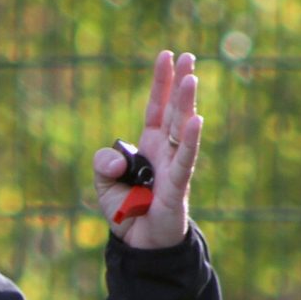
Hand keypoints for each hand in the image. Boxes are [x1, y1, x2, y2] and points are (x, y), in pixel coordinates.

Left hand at [95, 49, 202, 250]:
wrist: (139, 244)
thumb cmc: (126, 210)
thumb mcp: (102, 183)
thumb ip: (102, 164)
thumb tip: (114, 160)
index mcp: (149, 146)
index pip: (156, 107)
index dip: (160, 82)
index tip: (167, 55)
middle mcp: (165, 151)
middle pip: (174, 111)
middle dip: (180, 83)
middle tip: (189, 56)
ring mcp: (174, 167)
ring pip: (182, 129)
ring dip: (187, 103)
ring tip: (192, 77)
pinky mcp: (178, 187)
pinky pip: (185, 160)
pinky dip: (191, 140)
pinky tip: (197, 119)